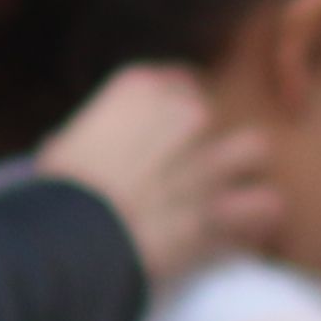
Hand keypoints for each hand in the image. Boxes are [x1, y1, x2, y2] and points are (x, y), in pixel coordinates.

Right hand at [30, 61, 280, 287]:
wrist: (71, 238)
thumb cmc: (54, 192)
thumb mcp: (64, 145)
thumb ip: (96, 135)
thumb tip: (85, 147)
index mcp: (140, 88)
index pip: (177, 81)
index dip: (174, 108)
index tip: (166, 131)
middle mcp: (184, 115)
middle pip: (214, 115)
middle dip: (203, 138)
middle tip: (188, 169)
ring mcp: (211, 159)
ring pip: (254, 150)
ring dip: (245, 170)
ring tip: (232, 192)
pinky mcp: (226, 208)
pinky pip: (266, 207)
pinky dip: (255, 222)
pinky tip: (243, 234)